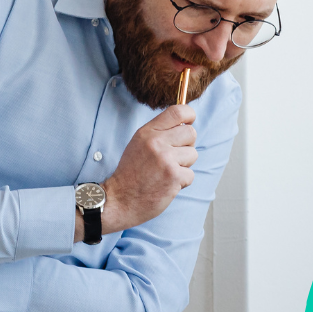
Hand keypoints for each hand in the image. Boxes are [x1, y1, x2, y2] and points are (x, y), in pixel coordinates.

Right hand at [100, 103, 198, 235]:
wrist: (119, 199)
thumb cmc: (131, 173)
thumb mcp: (139, 144)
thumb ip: (159, 133)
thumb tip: (184, 123)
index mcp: (148, 132)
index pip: (177, 112)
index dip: (189, 115)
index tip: (189, 122)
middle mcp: (156, 142)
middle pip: (191, 132)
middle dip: (187, 145)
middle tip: (174, 157)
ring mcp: (166, 159)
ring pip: (193, 154)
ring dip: (184, 165)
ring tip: (167, 172)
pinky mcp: (173, 176)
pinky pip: (190, 174)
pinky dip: (182, 182)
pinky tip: (167, 184)